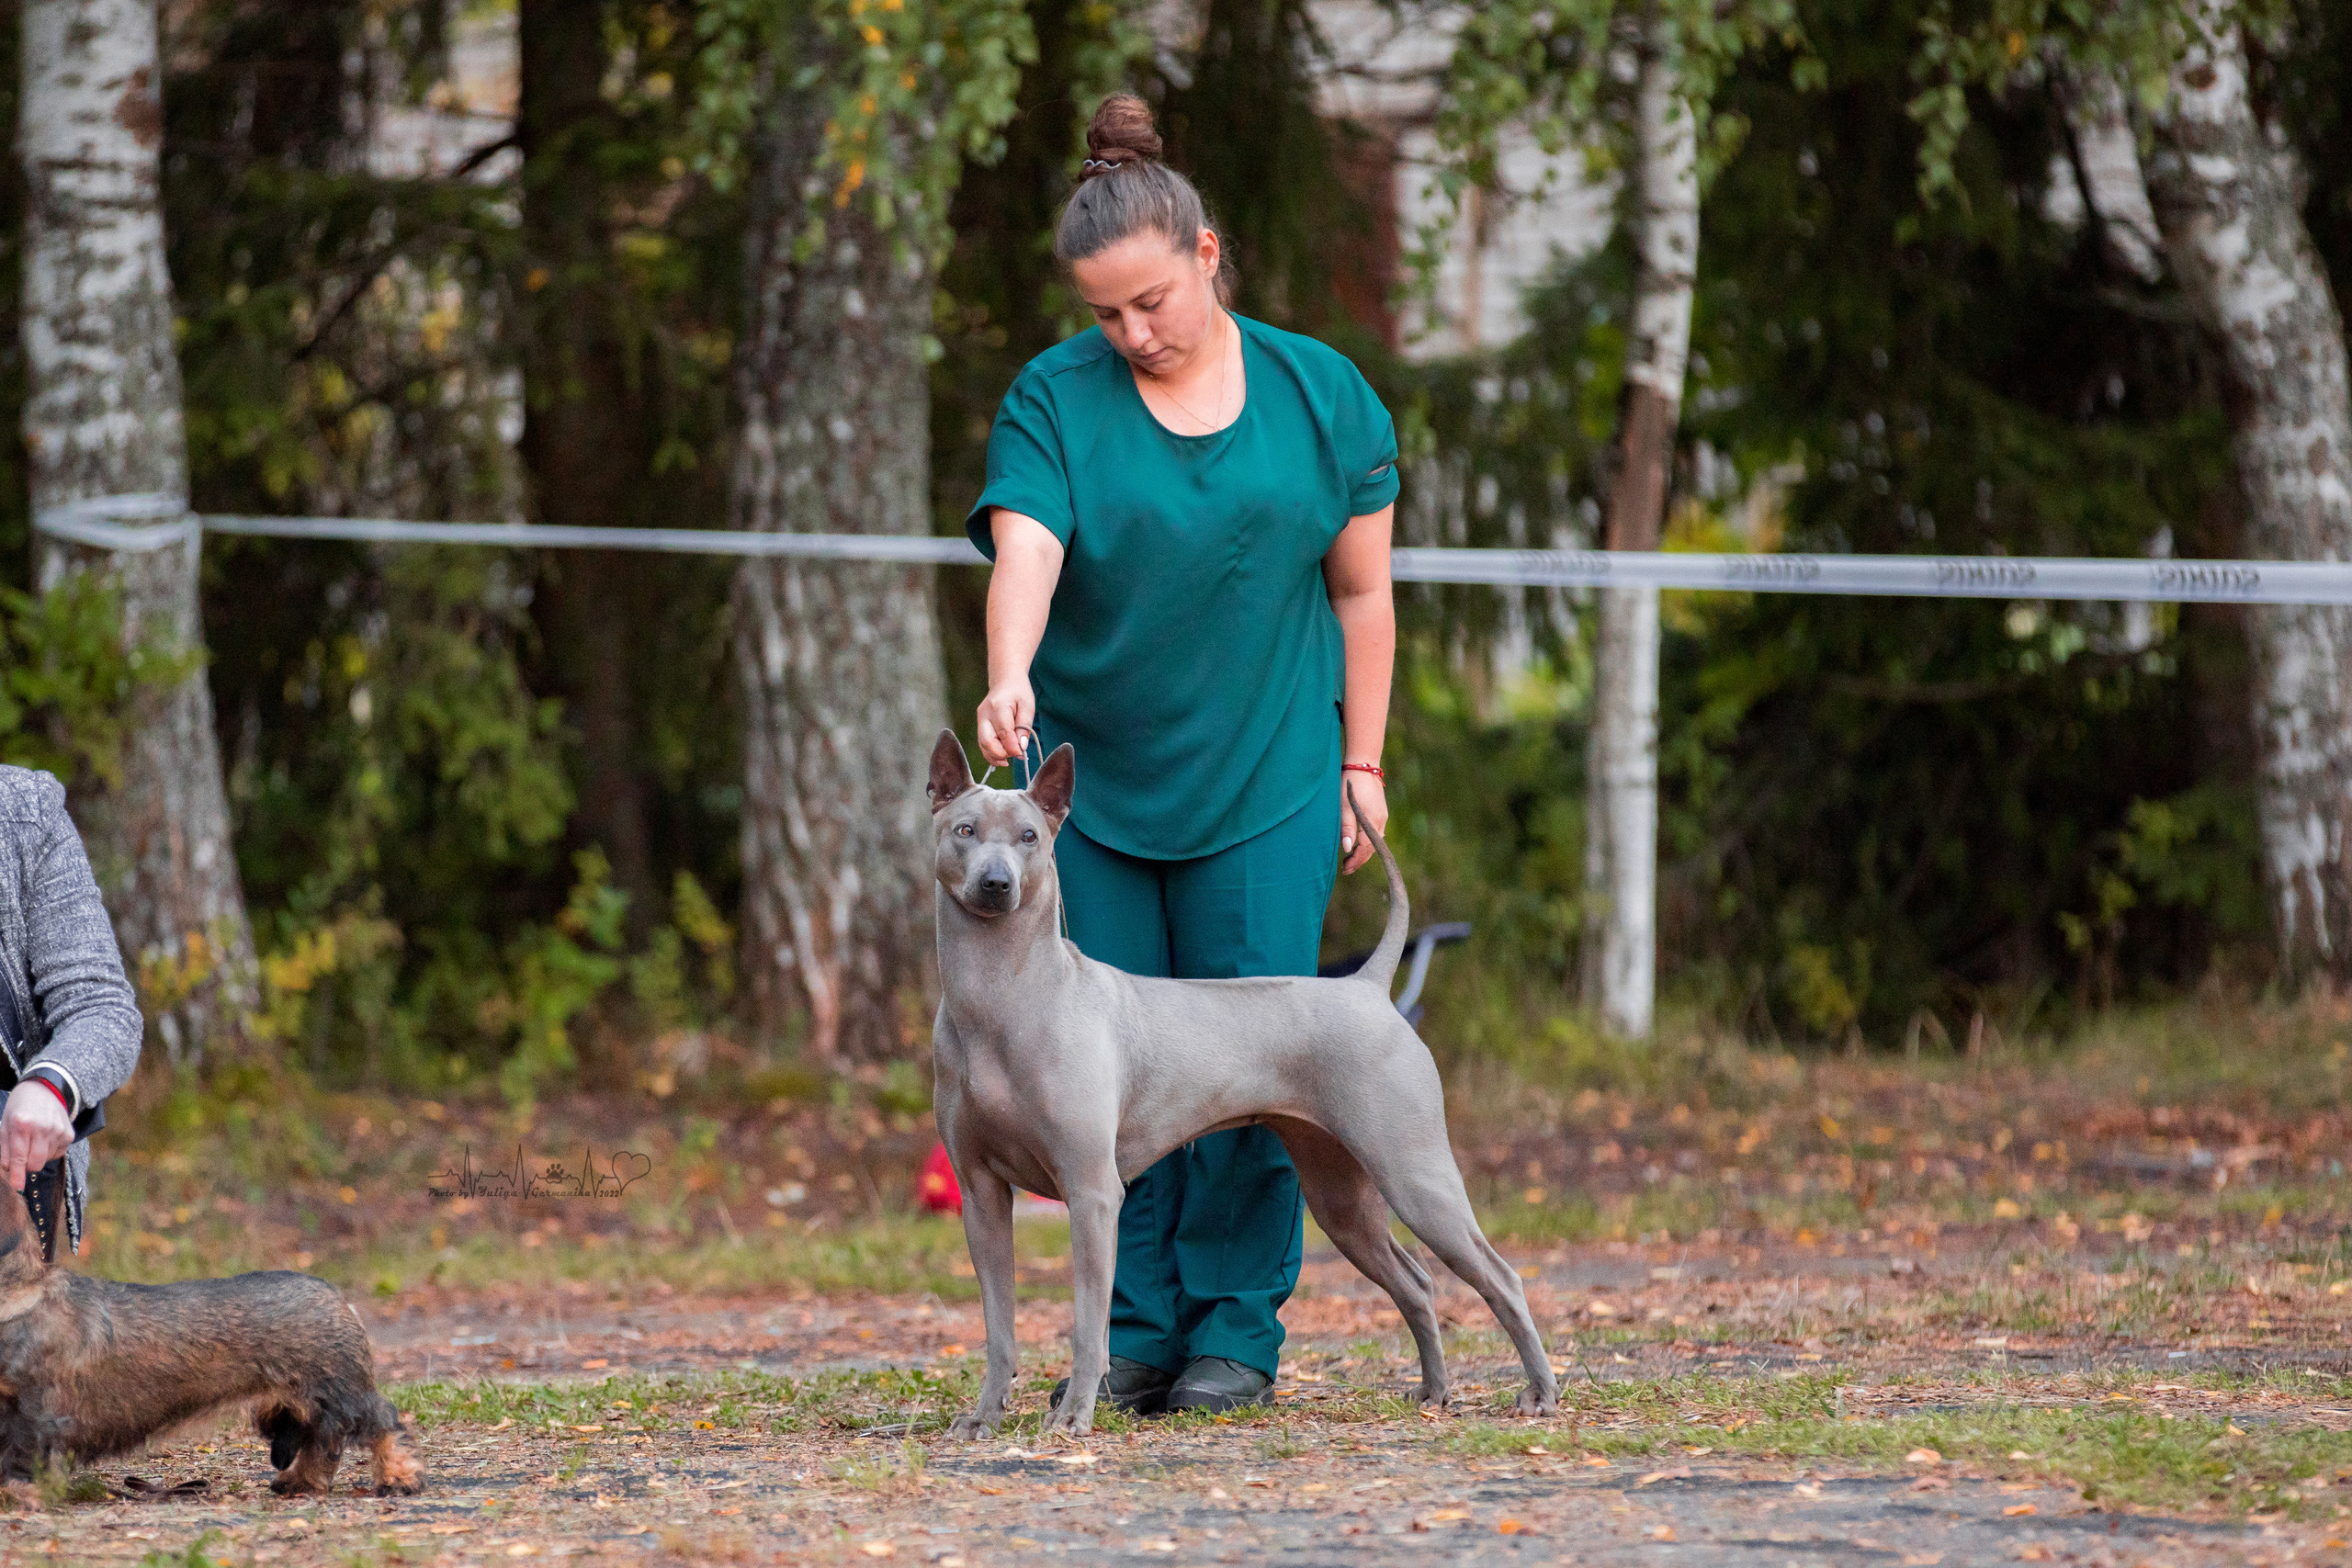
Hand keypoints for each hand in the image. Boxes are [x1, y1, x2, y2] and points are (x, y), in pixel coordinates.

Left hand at [0, 1080, 69, 1195]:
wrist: (45, 1089)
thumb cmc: (20, 1109)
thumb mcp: (5, 1124)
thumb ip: (3, 1149)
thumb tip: (8, 1170)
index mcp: (22, 1124)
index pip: (19, 1157)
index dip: (17, 1174)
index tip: (17, 1186)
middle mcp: (43, 1127)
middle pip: (36, 1163)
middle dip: (27, 1165)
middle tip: (23, 1154)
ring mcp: (59, 1130)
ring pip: (46, 1160)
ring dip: (38, 1156)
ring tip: (35, 1140)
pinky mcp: (69, 1134)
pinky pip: (57, 1154)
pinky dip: (49, 1151)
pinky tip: (46, 1138)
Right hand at [976, 676, 1036, 766]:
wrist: (1005, 681)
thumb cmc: (1018, 692)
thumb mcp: (1027, 706)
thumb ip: (1024, 727)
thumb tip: (1021, 747)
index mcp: (998, 707)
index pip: (1003, 732)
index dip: (1012, 747)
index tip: (1022, 753)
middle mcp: (985, 714)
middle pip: (987, 741)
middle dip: (1001, 754)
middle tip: (1016, 755)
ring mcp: (980, 720)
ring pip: (982, 745)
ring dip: (995, 756)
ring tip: (1009, 759)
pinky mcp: (980, 725)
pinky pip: (983, 743)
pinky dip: (992, 753)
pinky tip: (1002, 756)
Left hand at [1339, 771, 1388, 874]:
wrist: (1363, 765)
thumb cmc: (1350, 784)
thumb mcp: (1344, 806)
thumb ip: (1346, 828)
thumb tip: (1347, 849)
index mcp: (1372, 820)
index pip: (1366, 848)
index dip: (1357, 861)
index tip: (1346, 869)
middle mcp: (1381, 820)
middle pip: (1372, 847)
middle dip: (1360, 860)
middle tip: (1346, 869)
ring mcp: (1382, 816)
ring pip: (1375, 841)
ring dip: (1363, 852)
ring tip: (1349, 860)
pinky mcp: (1381, 812)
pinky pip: (1376, 833)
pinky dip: (1367, 842)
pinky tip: (1359, 844)